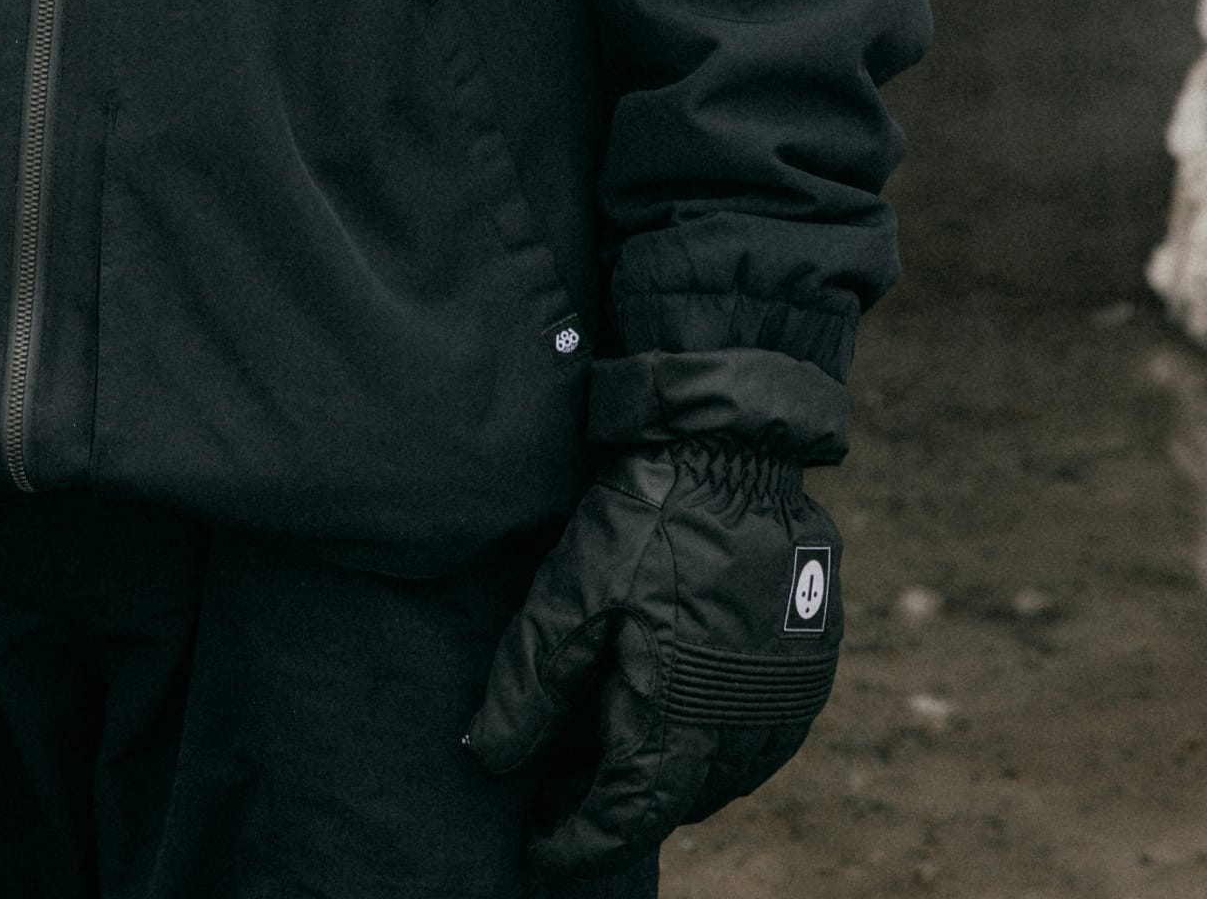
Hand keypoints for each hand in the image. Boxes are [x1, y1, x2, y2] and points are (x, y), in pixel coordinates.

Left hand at [466, 437, 842, 874]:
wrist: (736, 446)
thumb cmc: (648, 516)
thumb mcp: (572, 591)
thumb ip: (530, 684)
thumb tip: (488, 758)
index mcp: (681, 718)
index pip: (624, 817)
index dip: (576, 842)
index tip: (537, 851)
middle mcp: (744, 727)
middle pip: (673, 803)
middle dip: (615, 807)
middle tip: (561, 793)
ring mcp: (786, 699)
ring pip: (722, 777)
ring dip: (669, 778)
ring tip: (614, 754)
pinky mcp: (810, 665)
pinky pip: (761, 736)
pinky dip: (715, 743)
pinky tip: (681, 715)